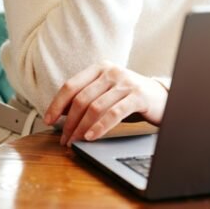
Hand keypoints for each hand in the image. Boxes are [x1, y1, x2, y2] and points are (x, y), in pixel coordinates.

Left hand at [44, 60, 168, 145]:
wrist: (162, 97)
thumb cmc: (129, 97)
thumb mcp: (106, 93)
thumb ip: (86, 98)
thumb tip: (60, 112)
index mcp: (100, 68)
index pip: (71, 85)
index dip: (57, 104)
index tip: (48, 120)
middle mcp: (111, 71)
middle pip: (81, 98)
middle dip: (69, 122)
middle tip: (64, 139)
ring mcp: (125, 82)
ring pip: (95, 107)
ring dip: (81, 128)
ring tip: (75, 142)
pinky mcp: (137, 96)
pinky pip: (114, 113)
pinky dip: (100, 127)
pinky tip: (91, 137)